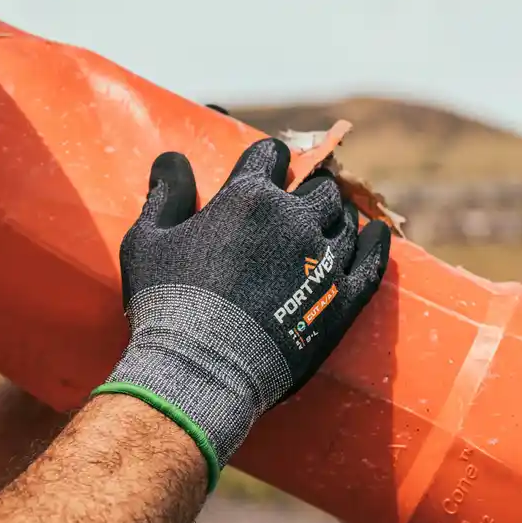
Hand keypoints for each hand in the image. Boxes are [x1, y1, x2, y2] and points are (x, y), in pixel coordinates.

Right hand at [91, 137, 391, 489]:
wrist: (200, 368)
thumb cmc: (167, 302)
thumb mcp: (147, 240)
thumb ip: (165, 194)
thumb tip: (172, 158)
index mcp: (247, 197)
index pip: (271, 154)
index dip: (266, 161)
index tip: (261, 172)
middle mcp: (293, 218)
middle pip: (317, 186)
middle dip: (305, 190)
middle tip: (293, 205)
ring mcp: (323, 257)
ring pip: (346, 218)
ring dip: (335, 216)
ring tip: (324, 225)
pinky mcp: (343, 296)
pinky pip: (372, 259)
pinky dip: (375, 242)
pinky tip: (374, 234)